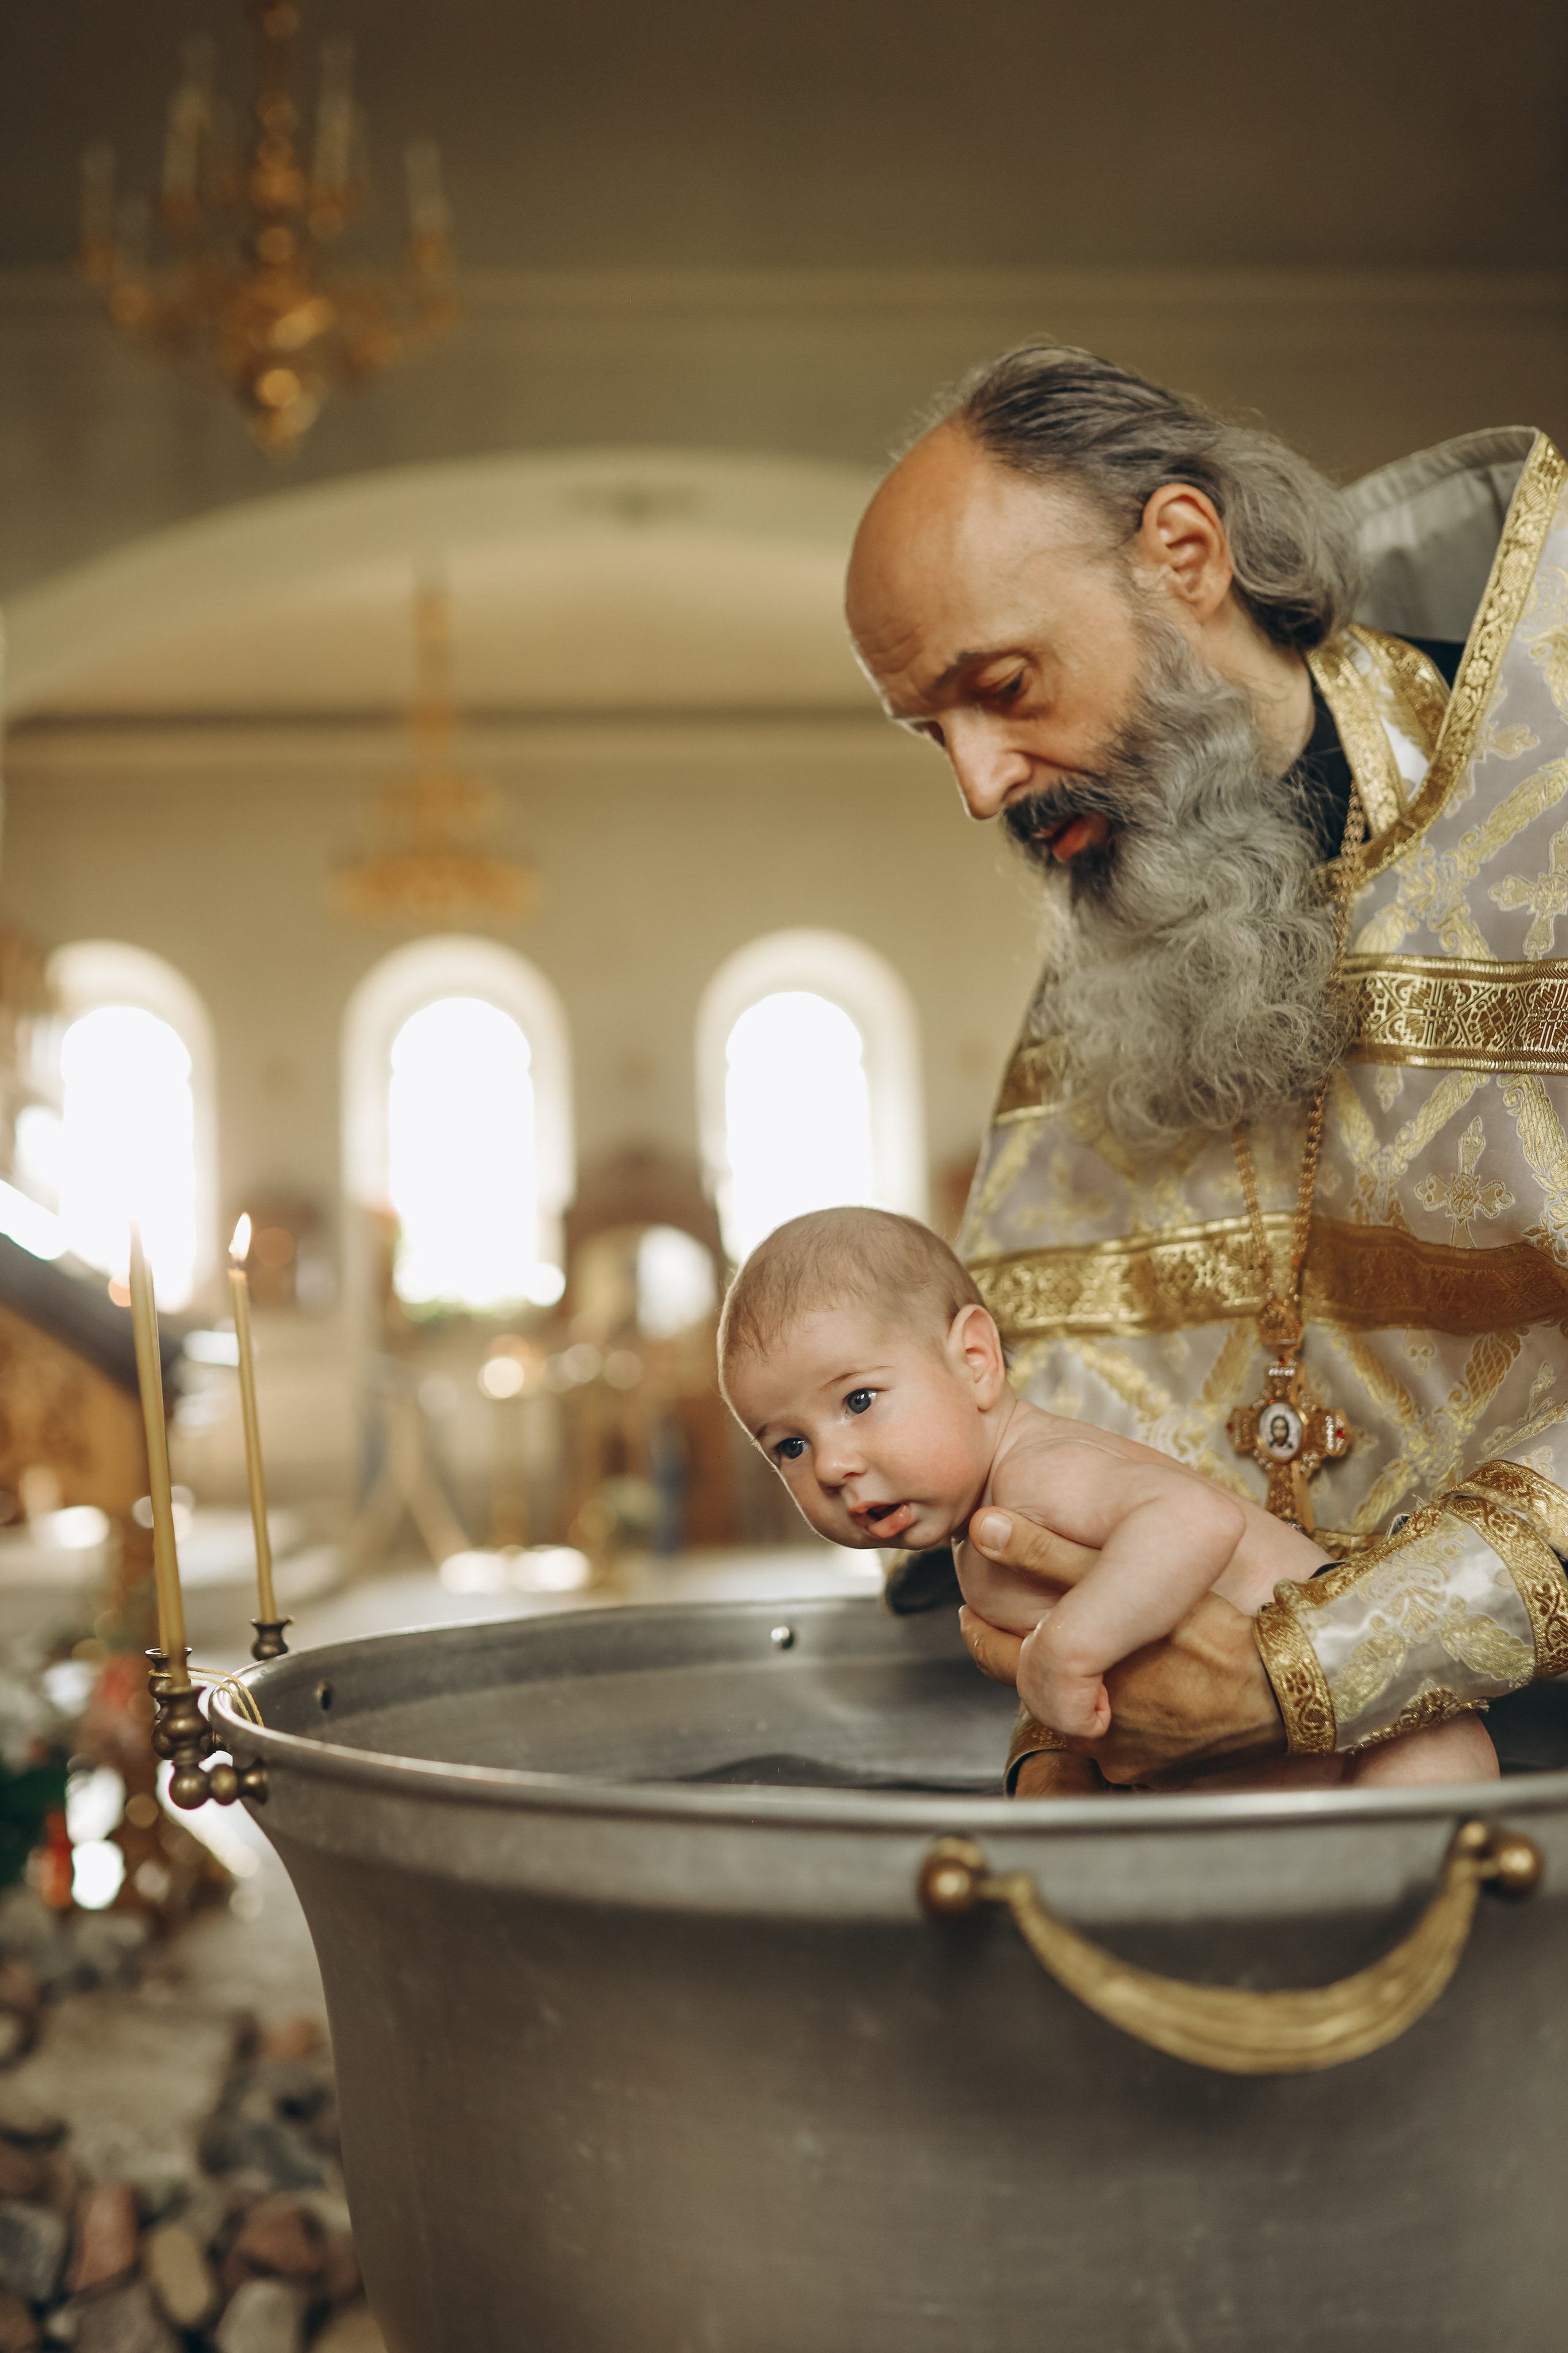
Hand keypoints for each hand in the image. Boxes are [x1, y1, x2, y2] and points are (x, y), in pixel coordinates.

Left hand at [961, 1509, 1285, 1784]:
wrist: (1303, 1688)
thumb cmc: (1223, 1631)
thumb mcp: (1130, 1577)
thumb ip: (1053, 1555)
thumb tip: (987, 1529)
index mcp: (1080, 1684)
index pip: (1003, 1656)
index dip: (986, 1629)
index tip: (973, 1612)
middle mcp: (1098, 1735)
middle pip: (1042, 1692)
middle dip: (1036, 1659)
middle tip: (1028, 1628)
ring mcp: (1131, 1761)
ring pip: (1085, 1716)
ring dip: (1086, 1688)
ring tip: (1101, 1652)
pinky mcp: (1163, 1774)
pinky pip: (1127, 1740)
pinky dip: (1126, 1714)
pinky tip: (1151, 1687)